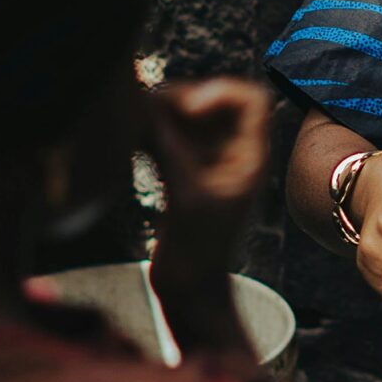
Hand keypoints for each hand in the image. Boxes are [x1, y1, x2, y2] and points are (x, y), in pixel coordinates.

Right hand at [146, 78, 271, 253]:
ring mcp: (207, 162)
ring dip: (160, 113)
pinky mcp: (182, 172)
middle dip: (180, 99)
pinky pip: (169, 135)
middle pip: (213, 100)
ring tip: (134, 123)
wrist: (189, 290)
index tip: (189, 110)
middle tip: (147, 113)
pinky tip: (130, 138)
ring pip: (187, 116)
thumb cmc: (198, 253)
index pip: (251, 99)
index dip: (220, 91)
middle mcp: (232, 153)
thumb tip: (148, 111)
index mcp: (251, 157)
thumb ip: (172, 153)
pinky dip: (150, 130)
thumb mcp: (187, 200)